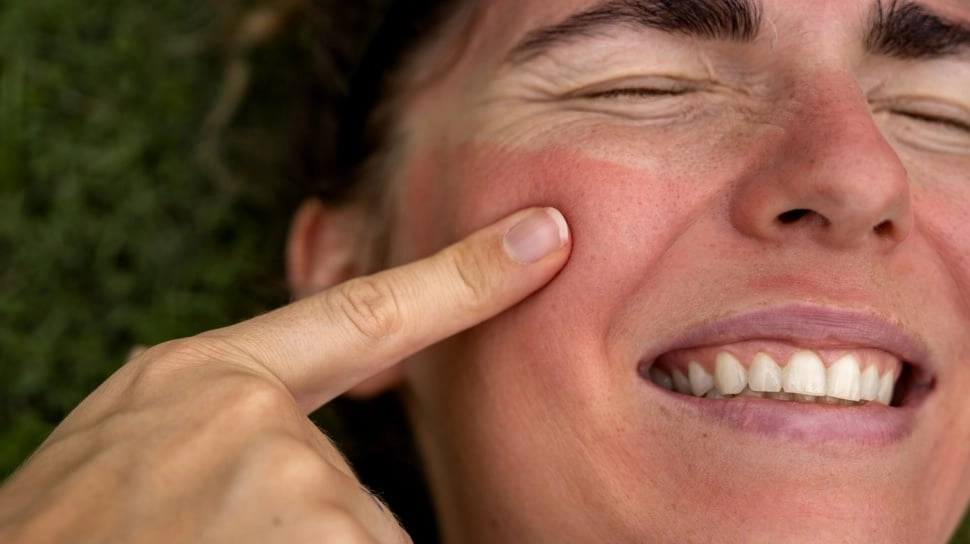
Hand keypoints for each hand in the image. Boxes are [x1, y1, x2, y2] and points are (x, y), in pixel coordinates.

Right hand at [0, 207, 570, 542]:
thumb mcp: (142, 440)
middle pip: (353, 503)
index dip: (464, 277)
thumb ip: (238, 426)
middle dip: (313, 543)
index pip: (365, 313)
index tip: (547, 237)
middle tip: (215, 539)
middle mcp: (253, 426)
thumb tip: (307, 466)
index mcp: (208, 380)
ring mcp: (284, 492)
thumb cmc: (69, 528)